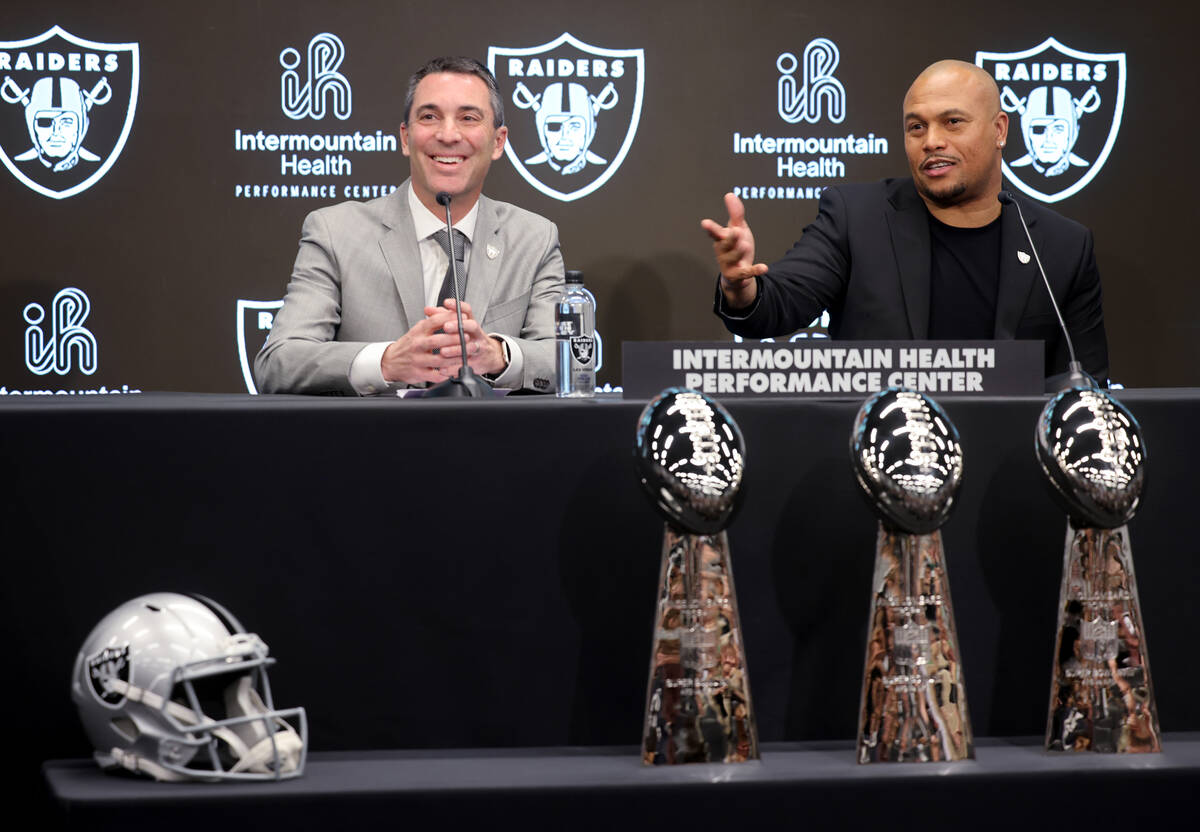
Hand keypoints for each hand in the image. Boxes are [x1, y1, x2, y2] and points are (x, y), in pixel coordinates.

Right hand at [379, 306, 469, 384]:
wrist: (390, 361)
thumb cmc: (408, 346)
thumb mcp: (418, 330)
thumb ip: (433, 322)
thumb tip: (451, 313)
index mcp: (418, 331)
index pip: (435, 321)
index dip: (450, 319)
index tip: (463, 319)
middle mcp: (418, 344)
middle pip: (438, 340)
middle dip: (456, 339)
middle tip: (469, 338)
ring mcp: (418, 360)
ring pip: (440, 359)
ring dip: (456, 357)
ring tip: (467, 354)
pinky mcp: (419, 373)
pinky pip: (436, 375)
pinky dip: (447, 373)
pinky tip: (456, 370)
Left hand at [426, 299, 507, 376]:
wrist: (489, 356)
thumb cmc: (471, 339)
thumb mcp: (460, 326)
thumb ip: (443, 317)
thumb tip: (428, 310)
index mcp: (471, 324)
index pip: (467, 311)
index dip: (458, 306)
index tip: (447, 303)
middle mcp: (477, 334)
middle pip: (472, 326)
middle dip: (458, 326)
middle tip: (446, 327)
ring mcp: (478, 349)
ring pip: (469, 348)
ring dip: (455, 349)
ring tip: (443, 351)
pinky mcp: (476, 363)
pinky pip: (465, 366)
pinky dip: (453, 368)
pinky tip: (443, 369)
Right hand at [700, 192, 766, 308]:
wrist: (739, 274)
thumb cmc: (736, 248)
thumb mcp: (738, 229)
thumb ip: (735, 214)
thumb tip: (730, 195)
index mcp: (721, 239)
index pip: (715, 232)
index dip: (711, 228)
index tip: (705, 223)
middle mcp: (723, 252)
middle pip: (724, 244)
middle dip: (729, 238)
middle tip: (736, 231)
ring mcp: (729, 264)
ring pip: (732, 258)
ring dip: (738, 252)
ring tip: (745, 245)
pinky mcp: (737, 275)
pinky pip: (746, 273)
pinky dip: (755, 270)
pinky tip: (764, 267)